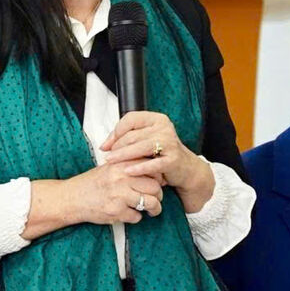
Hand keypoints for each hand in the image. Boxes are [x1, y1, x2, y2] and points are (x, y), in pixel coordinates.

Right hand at [66, 161, 163, 224]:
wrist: (72, 197)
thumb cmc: (93, 182)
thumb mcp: (110, 167)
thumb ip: (129, 166)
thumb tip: (154, 170)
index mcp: (121, 164)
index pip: (151, 167)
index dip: (158, 176)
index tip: (158, 182)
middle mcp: (122, 178)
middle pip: (155, 187)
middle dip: (159, 195)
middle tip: (157, 199)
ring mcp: (119, 195)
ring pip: (150, 203)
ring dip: (154, 209)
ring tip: (152, 210)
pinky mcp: (116, 211)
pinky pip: (137, 216)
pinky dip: (136, 217)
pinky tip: (130, 214)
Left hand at [100, 111, 214, 211]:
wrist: (185, 169)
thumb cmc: (161, 154)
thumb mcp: (145, 141)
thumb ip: (126, 139)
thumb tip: (104, 146)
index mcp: (157, 119)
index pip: (131, 119)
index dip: (116, 131)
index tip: (106, 145)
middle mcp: (164, 128)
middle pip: (133, 134)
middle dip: (117, 146)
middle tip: (107, 156)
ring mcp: (170, 142)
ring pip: (140, 147)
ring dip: (123, 155)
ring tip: (111, 162)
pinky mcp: (173, 159)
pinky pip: (152, 163)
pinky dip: (138, 168)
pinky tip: (127, 171)